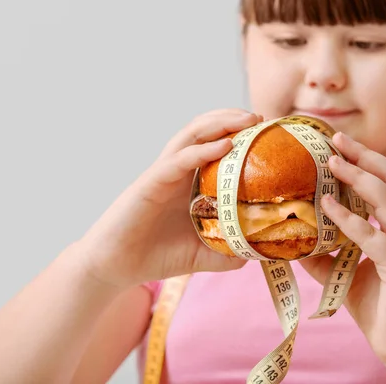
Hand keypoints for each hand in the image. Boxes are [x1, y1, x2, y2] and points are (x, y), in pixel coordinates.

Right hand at [75, 109, 261, 288]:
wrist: (118, 267)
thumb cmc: (158, 256)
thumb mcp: (203, 254)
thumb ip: (229, 251)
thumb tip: (259, 252)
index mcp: (190, 181)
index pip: (215, 145)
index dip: (240, 134)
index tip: (267, 132)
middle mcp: (178, 171)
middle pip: (205, 131)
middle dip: (232, 118)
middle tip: (261, 118)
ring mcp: (163, 173)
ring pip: (191, 135)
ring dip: (220, 122)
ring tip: (248, 119)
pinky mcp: (151, 181)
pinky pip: (179, 159)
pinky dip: (202, 149)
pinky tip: (225, 145)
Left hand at [300, 132, 385, 372]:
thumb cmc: (380, 308)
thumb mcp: (344, 275)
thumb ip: (324, 256)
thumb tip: (292, 242)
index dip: (367, 161)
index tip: (339, 144)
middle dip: (365, 157)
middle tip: (336, 139)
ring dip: (360, 178)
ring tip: (333, 162)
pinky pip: (374, 237)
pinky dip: (350, 220)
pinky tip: (328, 208)